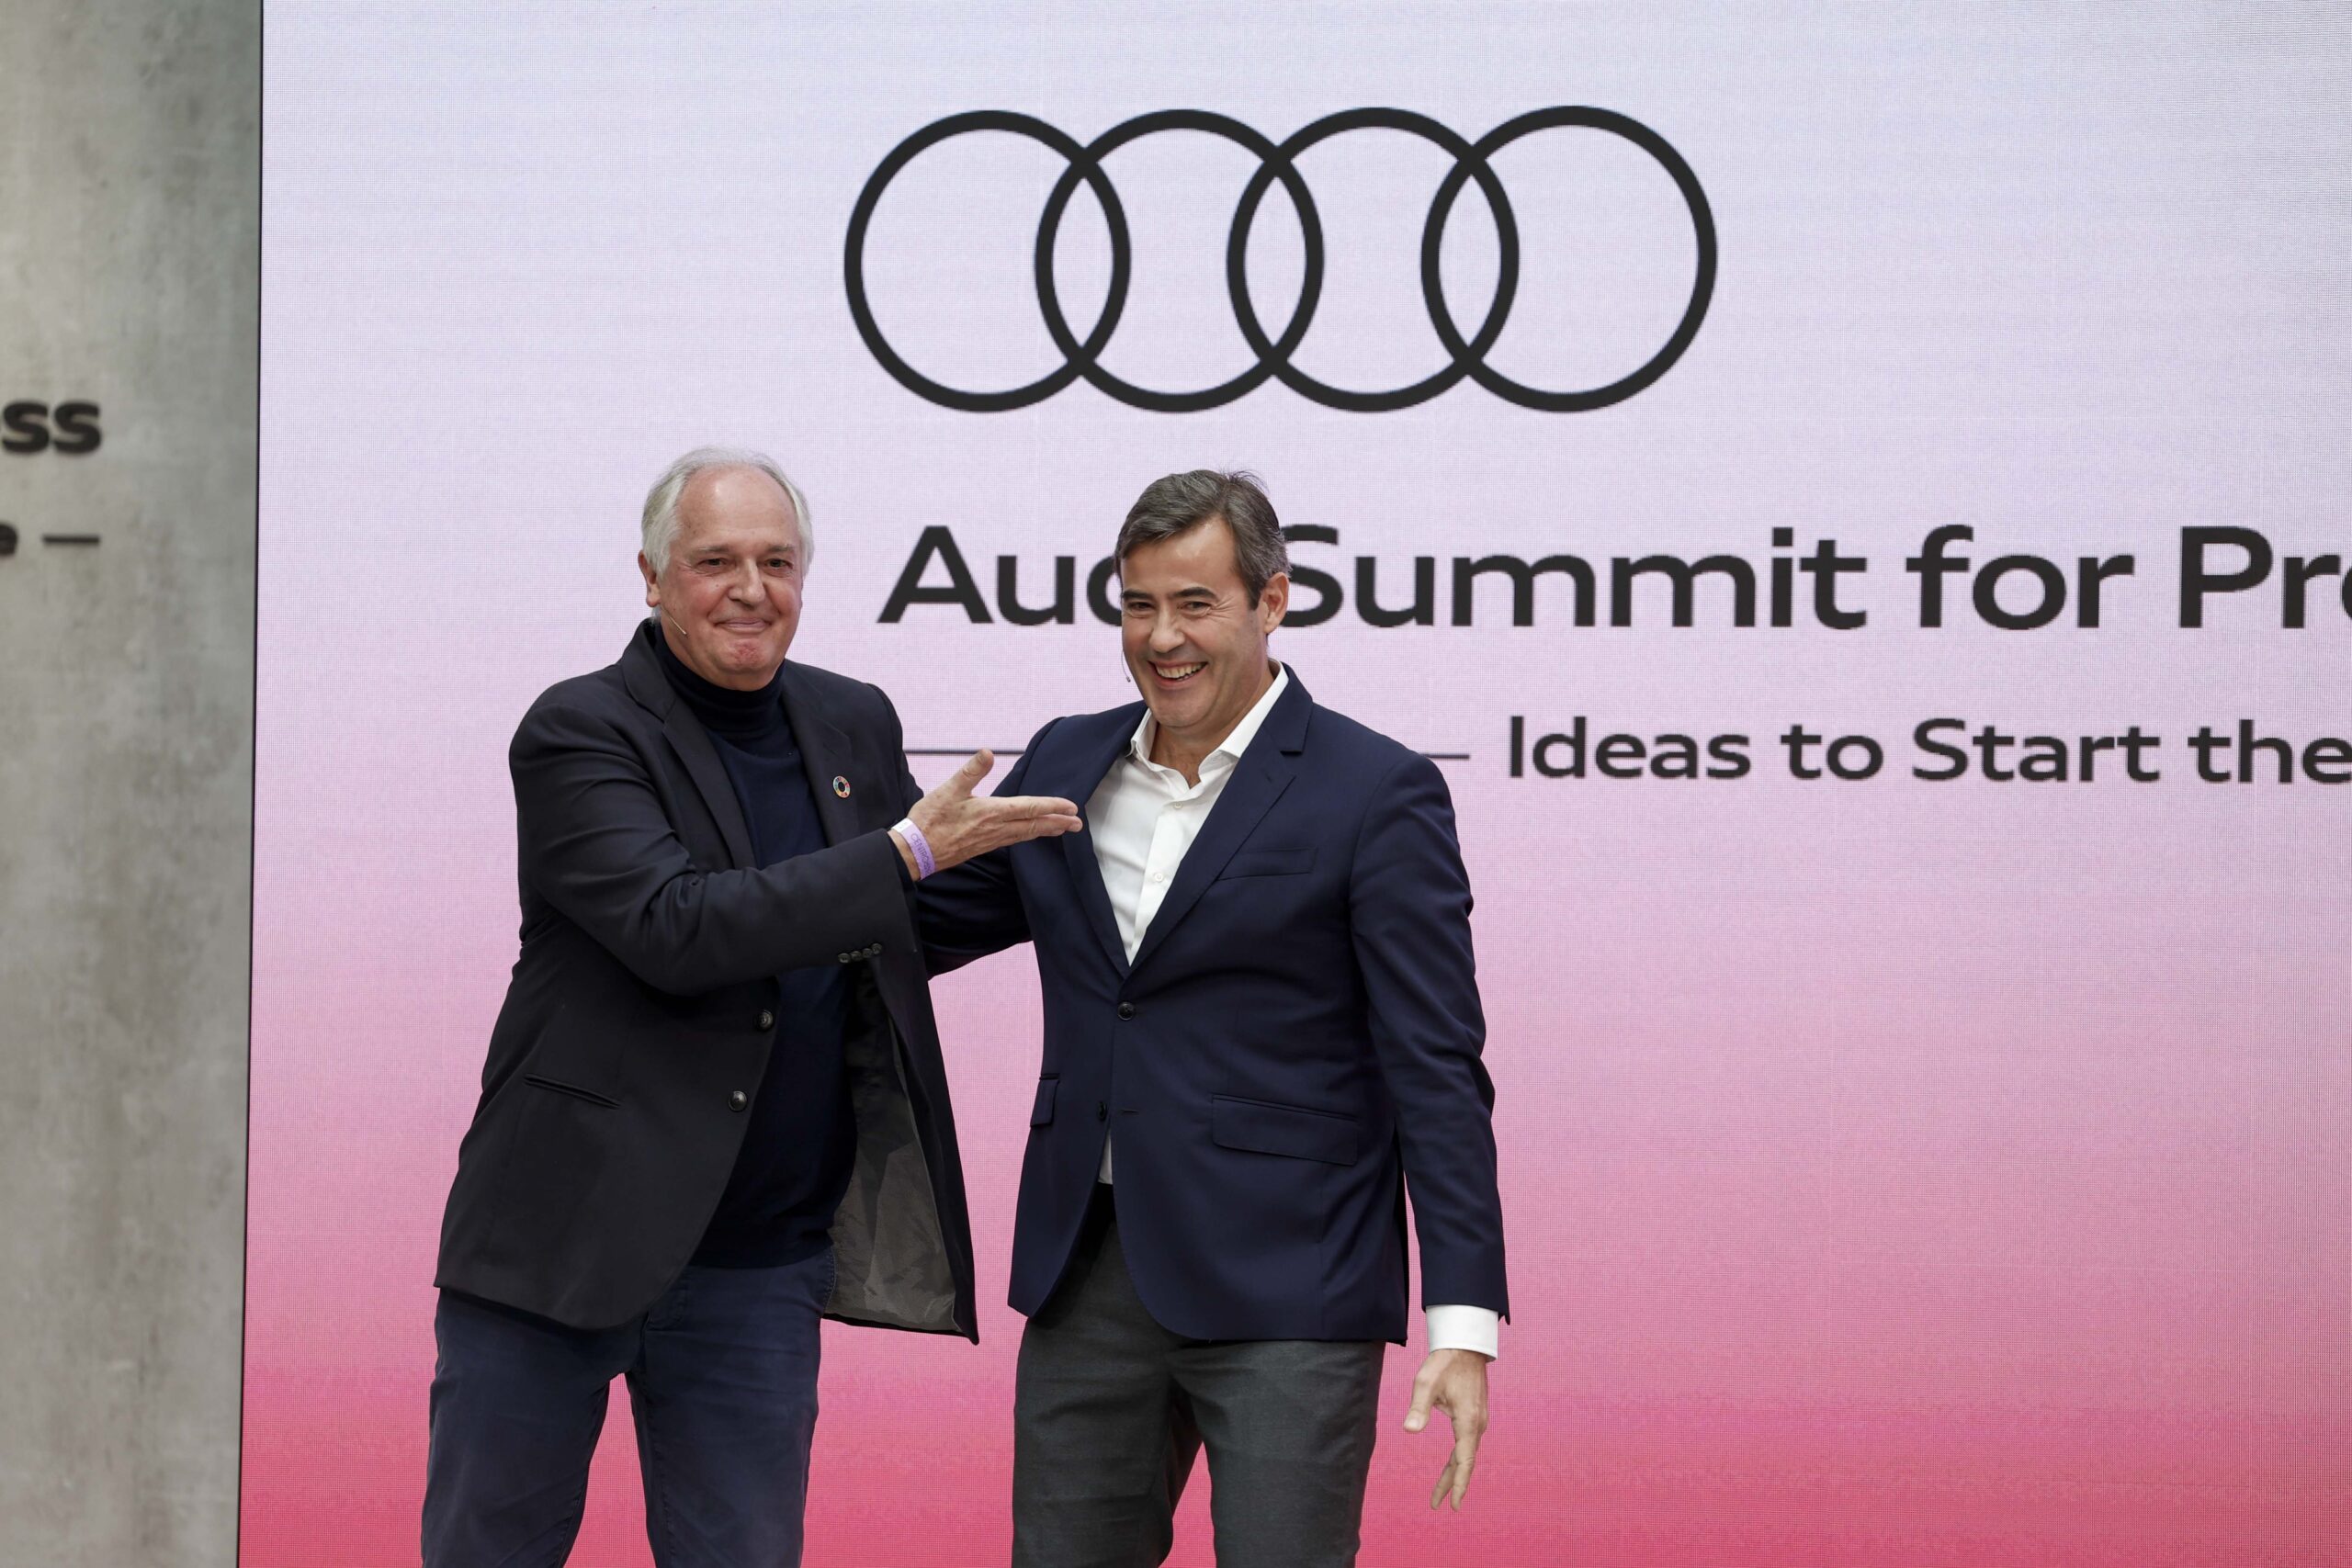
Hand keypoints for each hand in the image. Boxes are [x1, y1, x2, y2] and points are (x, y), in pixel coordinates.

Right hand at [897, 750, 1082, 875]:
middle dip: (1057, 823)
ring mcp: (989, 840)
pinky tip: (1027, 835)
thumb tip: (987, 752)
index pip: (1029, 808)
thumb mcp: (948, 790)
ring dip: (1045, 831)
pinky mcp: (982, 847)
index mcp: (991, 812)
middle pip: (1033, 825)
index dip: (1052, 806)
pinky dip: (1027, 836)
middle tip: (1078, 824)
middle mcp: (995, 829)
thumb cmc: (929, 820)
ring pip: (1024, 835)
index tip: (1071, 807)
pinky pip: (1012, 841)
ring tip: (1061, 829)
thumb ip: (970, 771)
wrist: (914, 851)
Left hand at [1402, 1347, 1489, 1509]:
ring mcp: (1478, 1420)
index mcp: (1467, 1421)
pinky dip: (1459, 1459)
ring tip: (1441, 1490)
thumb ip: (1418, 1408)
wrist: (1465, 1345)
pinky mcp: (1475, 1415)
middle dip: (1452, 1484)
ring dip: (1455, 1472)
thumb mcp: (1425, 1383)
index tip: (1454, 1505)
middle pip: (1465, 1462)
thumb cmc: (1444, 1362)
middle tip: (1436, 1504)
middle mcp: (1477, 1424)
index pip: (1464, 1462)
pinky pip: (1468, 1444)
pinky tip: (1452, 1464)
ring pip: (1467, 1454)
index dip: (1459, 1485)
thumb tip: (1409, 1430)